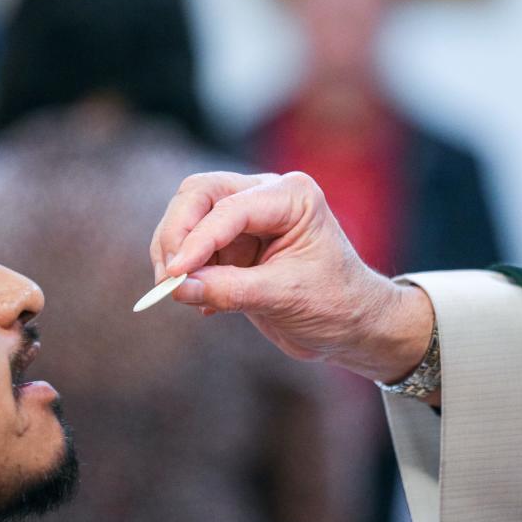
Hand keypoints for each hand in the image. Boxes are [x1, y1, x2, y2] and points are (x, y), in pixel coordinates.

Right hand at [149, 171, 433, 382]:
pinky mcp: (233, 243)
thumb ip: (230, 290)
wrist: (354, 326)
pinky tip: (198, 301)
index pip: (229, 209)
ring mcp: (247, 217)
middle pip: (199, 195)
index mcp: (291, 196)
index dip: (196, 240)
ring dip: (175, 253)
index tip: (175, 275)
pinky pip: (193, 246)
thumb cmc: (336, 305)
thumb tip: (179, 287)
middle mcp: (266, 195)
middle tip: (167, 278)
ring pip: (188, 217)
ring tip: (178, 291)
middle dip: (177, 234)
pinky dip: (185, 270)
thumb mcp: (285, 297)